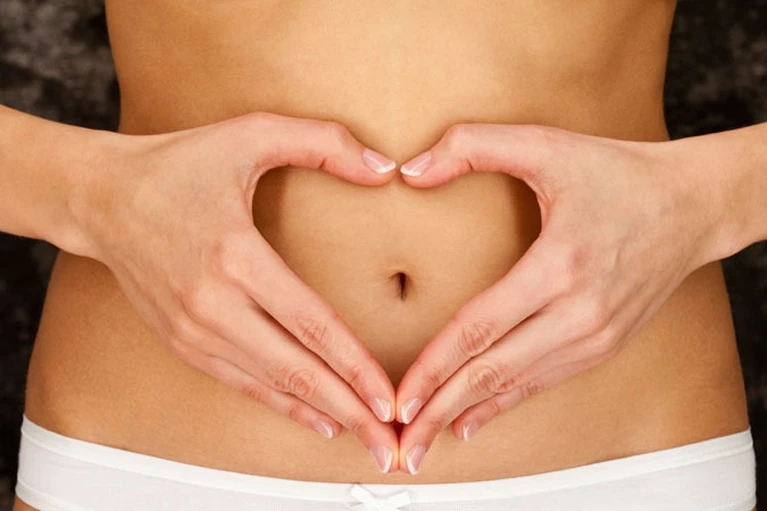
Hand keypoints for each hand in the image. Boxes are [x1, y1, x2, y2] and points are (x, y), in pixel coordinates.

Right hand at [71, 112, 401, 471]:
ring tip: (365, 438)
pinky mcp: (182, 341)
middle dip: (349, 409)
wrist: (100, 197)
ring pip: (270, 385)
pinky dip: (281, 405)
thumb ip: (323, 142)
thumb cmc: (178, 163)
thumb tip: (386, 169)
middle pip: (295, 369)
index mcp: (234, 255)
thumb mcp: (250, 133)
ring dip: (322, 414)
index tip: (391, 397)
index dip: (355, 366)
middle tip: (389, 443)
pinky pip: (241, 383)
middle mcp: (212, 303)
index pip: (310, 324)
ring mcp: (193, 329)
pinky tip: (318, 419)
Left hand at [393, 123, 716, 473]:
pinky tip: (471, 422)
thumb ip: (472, 146)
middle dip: (440, 410)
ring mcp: (596, 337)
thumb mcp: (546, 144)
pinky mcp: (604, 346)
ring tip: (424, 440)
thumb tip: (409, 171)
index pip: (479, 329)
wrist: (694, 205)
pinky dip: (503, 406)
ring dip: (466, 415)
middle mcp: (580, 313)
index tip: (399, 399)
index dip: (435, 367)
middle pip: (493, 372)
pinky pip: (543, 384)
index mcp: (560, 266)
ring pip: (516, 387)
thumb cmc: (618, 173)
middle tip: (400, 445)